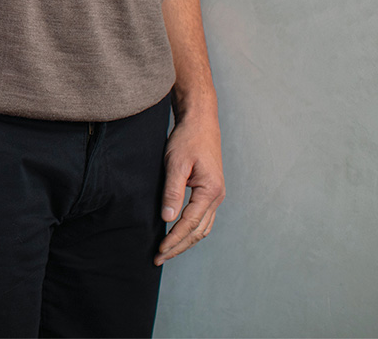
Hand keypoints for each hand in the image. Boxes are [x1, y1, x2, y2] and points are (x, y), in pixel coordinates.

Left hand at [155, 108, 224, 264]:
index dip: (174, 239)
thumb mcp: (176, 163)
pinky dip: (192, 230)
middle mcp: (217, 196)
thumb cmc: (188, 138)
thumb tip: (167, 219)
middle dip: (179, 246)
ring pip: (203, 228)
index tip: (159, 250)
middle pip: (198, 231)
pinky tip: (179, 234)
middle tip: (159, 258)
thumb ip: (173, 191)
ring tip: (167, 251)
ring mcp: (216, 194)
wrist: (200, 120)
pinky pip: (203, 218)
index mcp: (210, 190)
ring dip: (186, 241)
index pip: (190, 224)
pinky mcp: (211, 190)